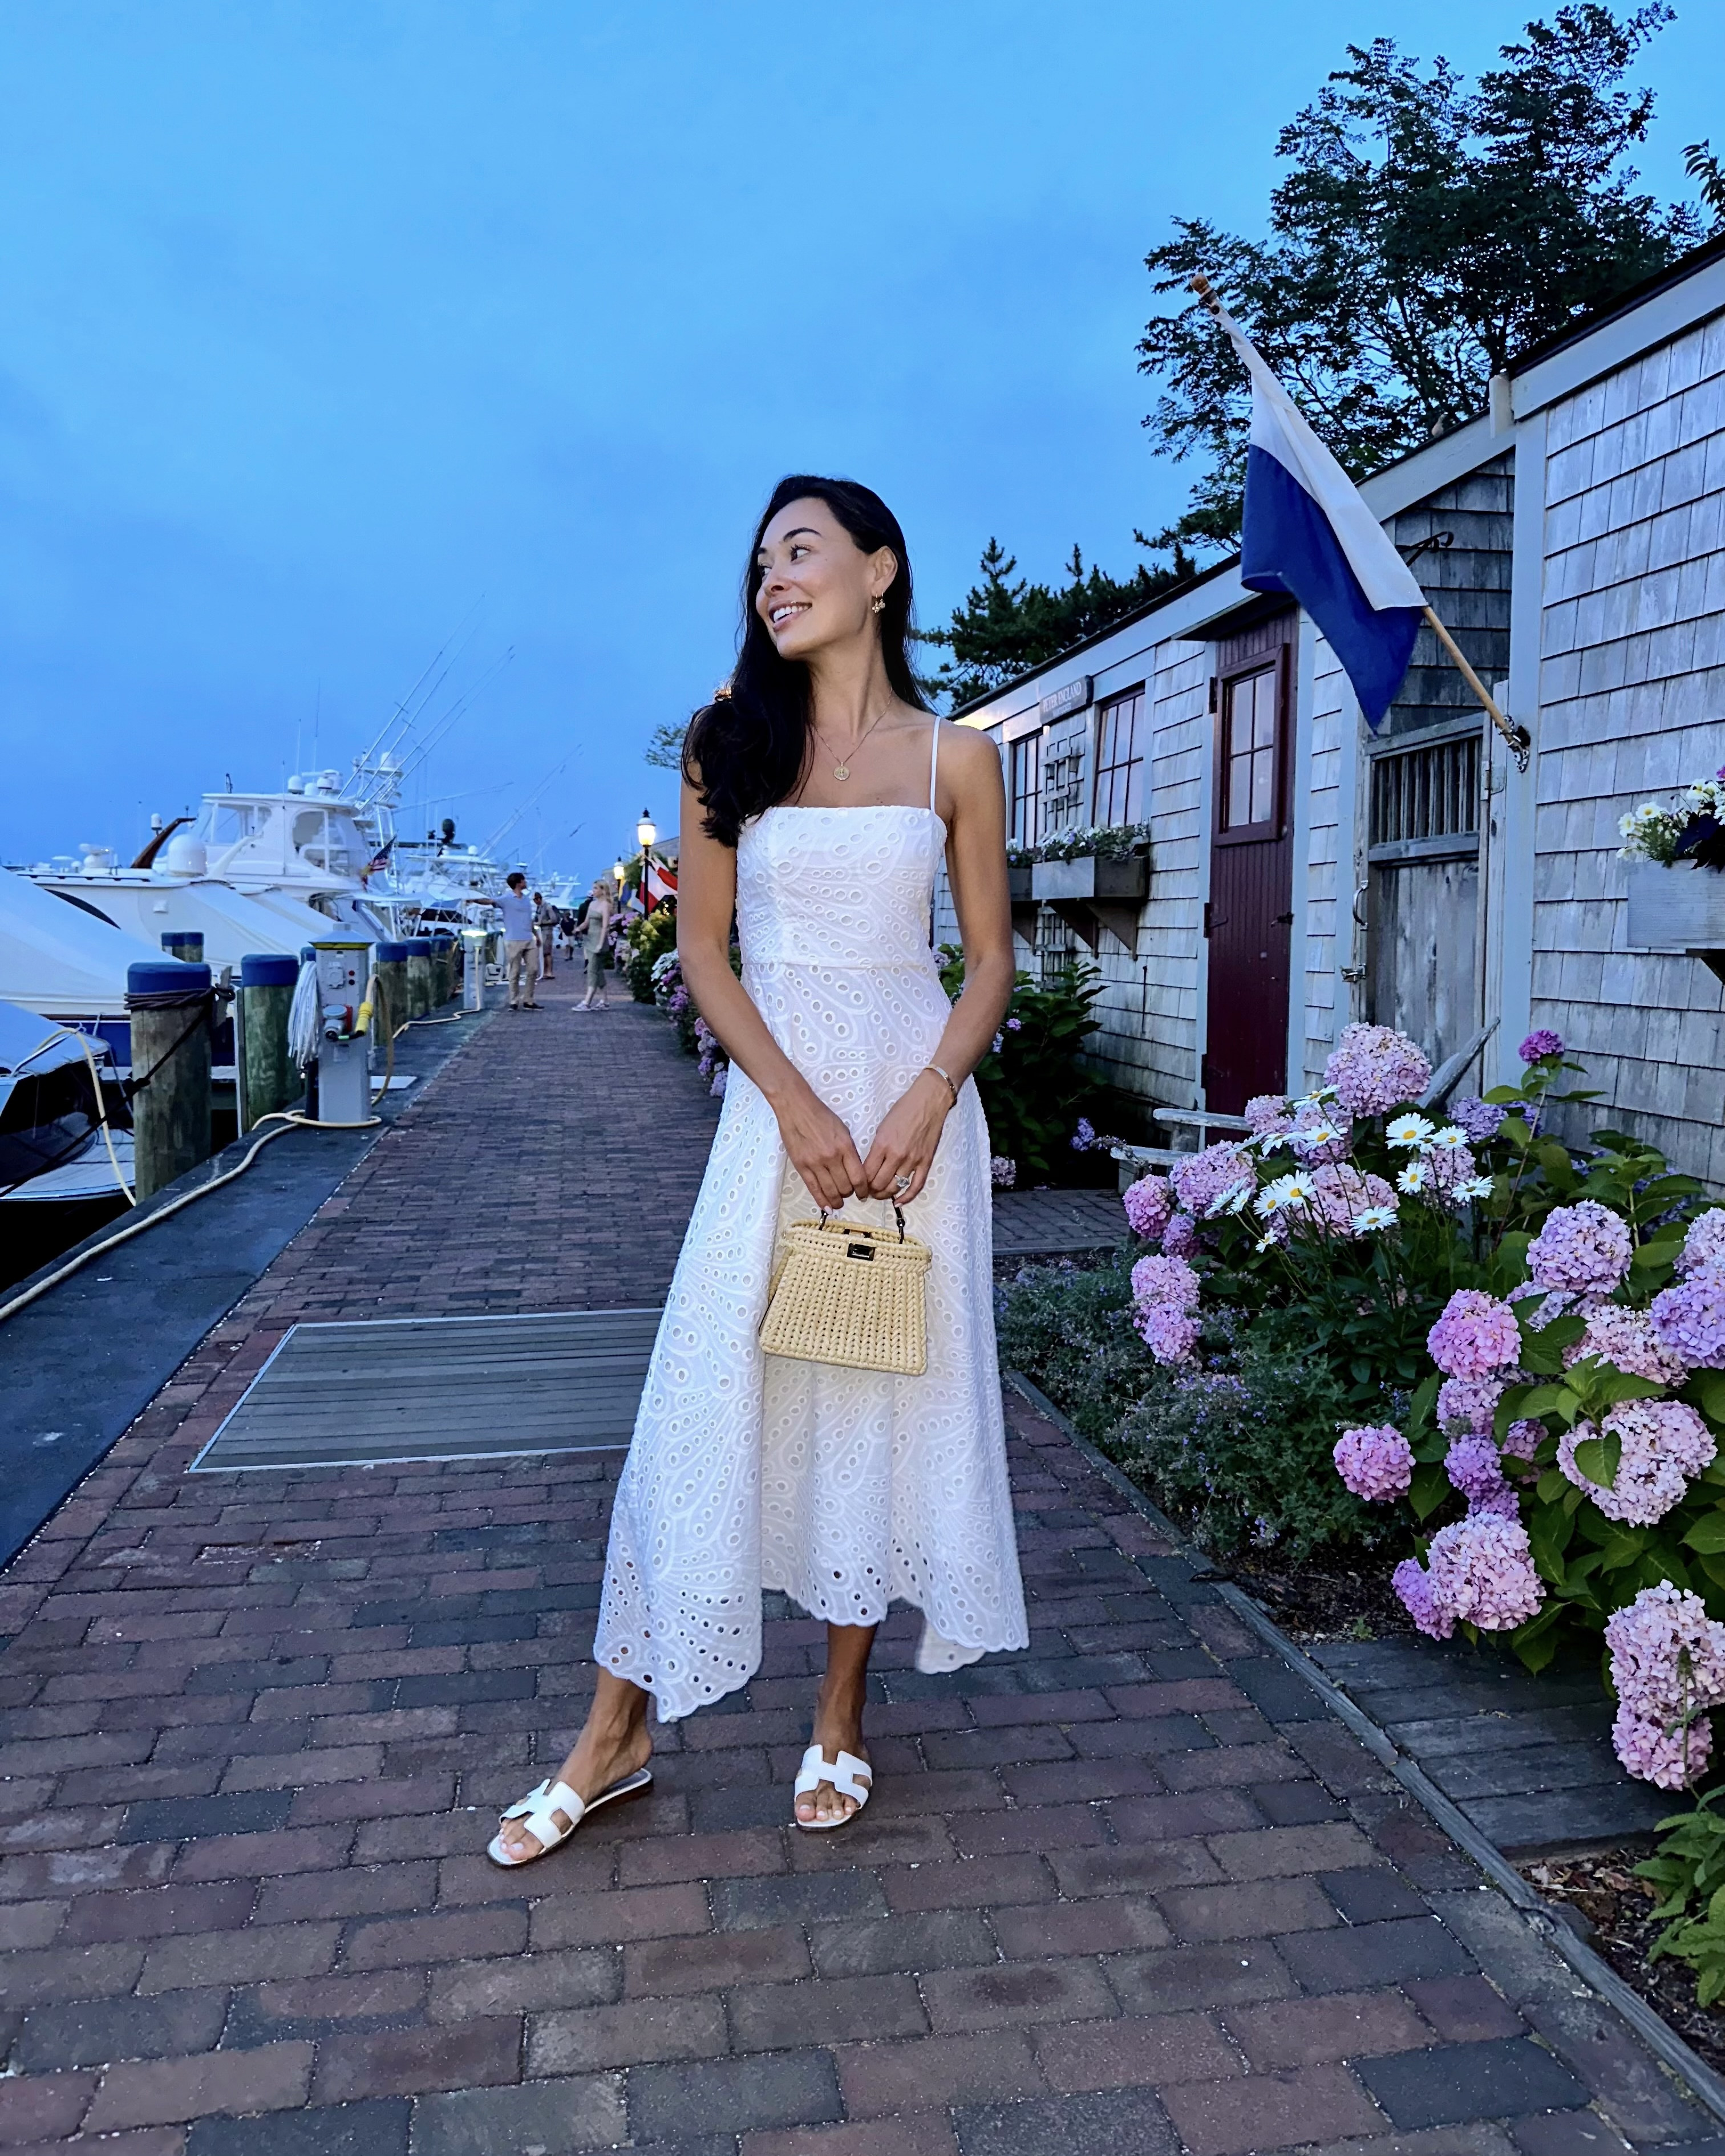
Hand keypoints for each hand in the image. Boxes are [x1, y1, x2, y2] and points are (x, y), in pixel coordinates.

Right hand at [773, 1083, 866, 1210]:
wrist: (796, 1108)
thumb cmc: (820, 1116)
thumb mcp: (843, 1130)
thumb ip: (849, 1151)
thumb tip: (854, 1171)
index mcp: (845, 1147)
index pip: (859, 1177)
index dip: (863, 1189)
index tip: (864, 1193)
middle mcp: (831, 1157)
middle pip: (845, 1186)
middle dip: (850, 1194)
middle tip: (850, 1195)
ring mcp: (815, 1163)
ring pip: (830, 1191)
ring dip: (837, 1200)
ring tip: (839, 1203)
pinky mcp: (802, 1166)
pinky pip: (814, 1189)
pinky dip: (821, 1200)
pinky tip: (827, 1207)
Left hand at [860, 1071, 951, 1203]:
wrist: (928, 1102)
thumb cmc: (904, 1110)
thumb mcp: (882, 1127)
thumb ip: (876, 1148)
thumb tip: (870, 1166)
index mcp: (882, 1144)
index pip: (866, 1173)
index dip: (860, 1183)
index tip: (858, 1185)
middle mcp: (897, 1155)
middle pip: (879, 1184)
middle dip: (871, 1191)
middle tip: (868, 1191)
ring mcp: (913, 1160)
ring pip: (895, 1188)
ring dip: (885, 1195)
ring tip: (880, 1194)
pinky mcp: (925, 1162)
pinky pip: (916, 1186)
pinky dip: (906, 1197)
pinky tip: (898, 1202)